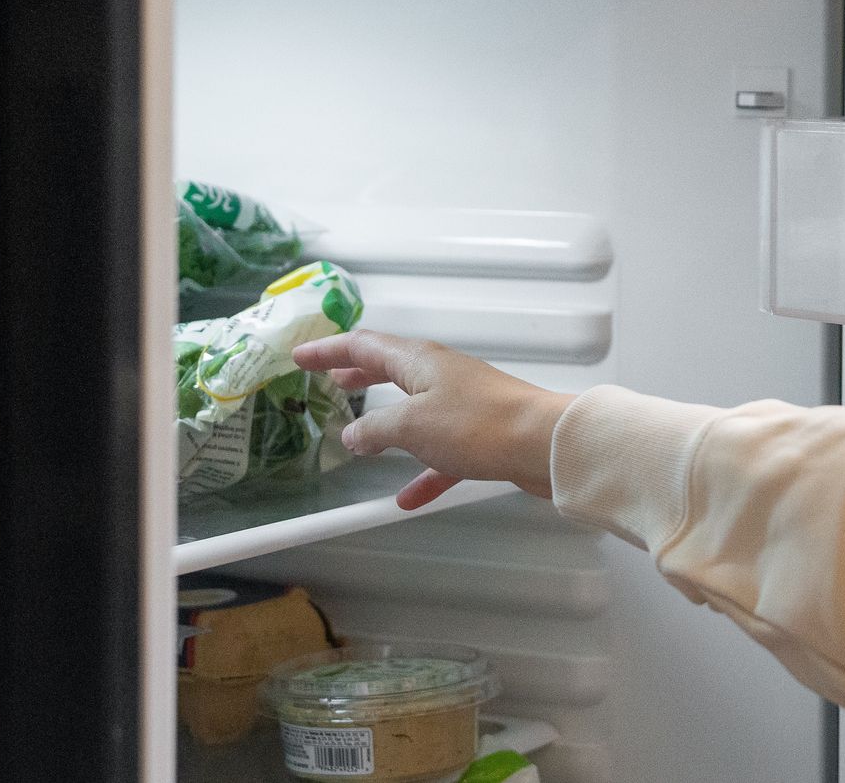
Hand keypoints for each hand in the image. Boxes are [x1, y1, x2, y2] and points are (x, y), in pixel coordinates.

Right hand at [292, 330, 575, 508]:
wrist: (544, 445)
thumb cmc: (478, 424)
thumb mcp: (411, 426)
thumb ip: (375, 430)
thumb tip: (352, 434)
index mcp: (420, 360)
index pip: (363, 345)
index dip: (328, 350)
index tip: (300, 355)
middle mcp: (441, 375)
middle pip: (390, 368)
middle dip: (357, 374)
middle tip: (329, 378)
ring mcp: (463, 403)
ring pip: (414, 408)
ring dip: (385, 420)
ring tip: (358, 434)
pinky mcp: (481, 434)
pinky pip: (441, 452)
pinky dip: (422, 471)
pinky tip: (407, 498)